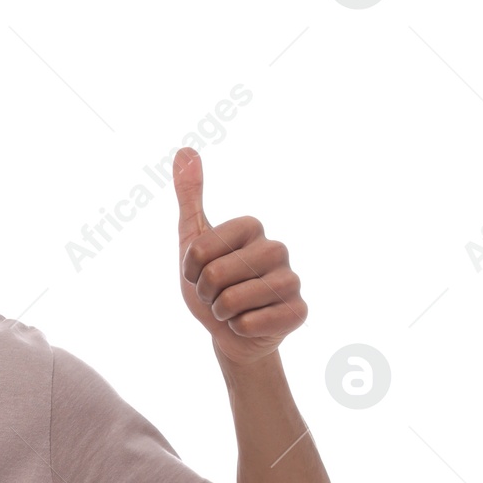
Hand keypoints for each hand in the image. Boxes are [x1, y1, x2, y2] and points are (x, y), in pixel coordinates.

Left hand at [173, 147, 306, 370]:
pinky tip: (250, 324)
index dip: (190, 269)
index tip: (199, 272)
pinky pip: (250, 324)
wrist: (228, 331)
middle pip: (215, 275)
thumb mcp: (192, 240)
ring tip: (232, 310)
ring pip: (232, 302)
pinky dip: (239, 330)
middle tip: (216, 295)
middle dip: (205, 294)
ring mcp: (291, 279)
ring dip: (221, 313)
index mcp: (252, 227)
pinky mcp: (297, 311)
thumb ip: (189, 197)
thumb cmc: (211, 285)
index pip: (200, 249)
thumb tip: (184, 150)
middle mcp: (277, 248)